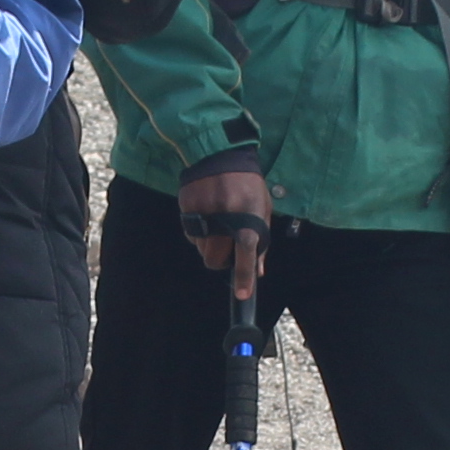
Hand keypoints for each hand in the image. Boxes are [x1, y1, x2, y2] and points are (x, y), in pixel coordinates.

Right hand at [178, 162, 269, 300]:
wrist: (220, 154)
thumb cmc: (247, 184)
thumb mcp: (262, 208)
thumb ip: (260, 240)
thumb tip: (256, 272)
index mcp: (248, 214)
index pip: (246, 250)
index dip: (244, 274)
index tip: (242, 294)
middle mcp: (224, 214)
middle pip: (214, 259)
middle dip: (220, 261)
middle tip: (227, 250)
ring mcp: (203, 211)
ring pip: (201, 249)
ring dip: (210, 246)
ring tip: (218, 225)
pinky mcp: (187, 207)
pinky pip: (191, 235)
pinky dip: (199, 234)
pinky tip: (206, 216)